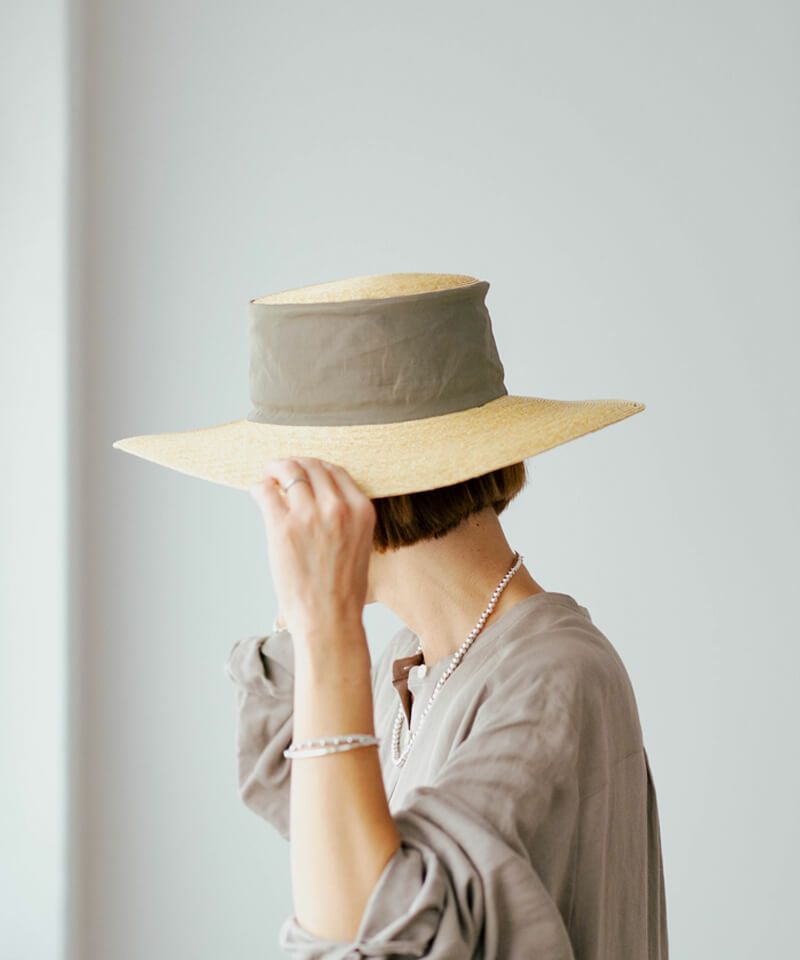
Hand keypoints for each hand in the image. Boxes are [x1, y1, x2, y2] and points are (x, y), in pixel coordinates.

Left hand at [249, 457, 375, 645]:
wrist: (330, 619)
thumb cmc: (342, 589)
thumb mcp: (358, 544)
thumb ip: (345, 517)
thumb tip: (317, 497)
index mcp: (361, 510)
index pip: (335, 470)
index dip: (315, 466)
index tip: (303, 470)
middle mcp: (338, 507)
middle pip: (311, 466)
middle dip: (293, 464)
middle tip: (280, 470)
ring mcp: (310, 515)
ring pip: (288, 472)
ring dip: (274, 470)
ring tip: (267, 478)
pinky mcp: (283, 527)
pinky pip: (266, 492)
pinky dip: (260, 487)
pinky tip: (259, 493)